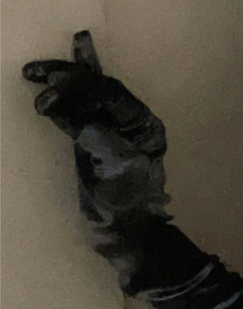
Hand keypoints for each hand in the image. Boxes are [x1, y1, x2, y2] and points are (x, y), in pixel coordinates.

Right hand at [22, 30, 168, 222]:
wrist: (127, 236)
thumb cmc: (128, 206)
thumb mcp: (117, 168)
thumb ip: (99, 137)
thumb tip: (73, 113)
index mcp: (143, 125)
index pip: (110, 92)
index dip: (80, 83)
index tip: (51, 82)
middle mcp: (129, 124)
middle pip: (97, 89)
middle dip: (67, 78)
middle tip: (35, 72)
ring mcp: (111, 133)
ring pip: (84, 100)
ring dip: (60, 87)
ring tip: (33, 75)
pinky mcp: (93, 145)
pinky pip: (76, 118)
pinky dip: (60, 107)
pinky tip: (46, 99)